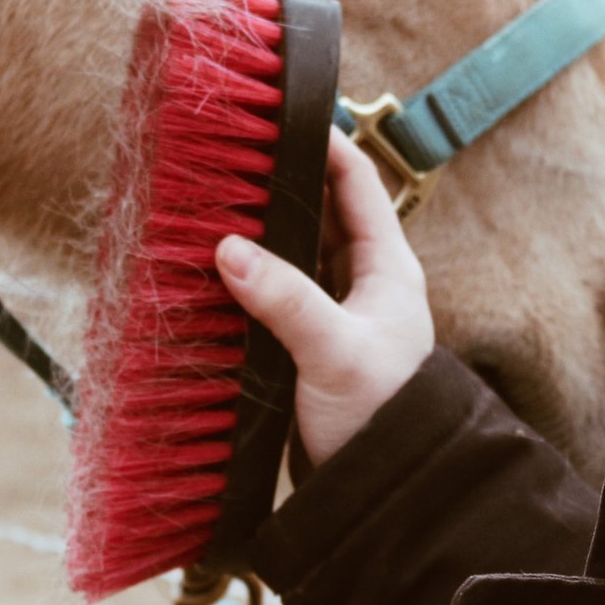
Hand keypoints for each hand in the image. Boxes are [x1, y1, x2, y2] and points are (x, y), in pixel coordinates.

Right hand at [216, 129, 434, 463]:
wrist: (383, 490)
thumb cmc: (380, 416)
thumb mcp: (334, 351)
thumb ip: (285, 298)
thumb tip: (229, 248)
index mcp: (388, 267)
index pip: (358, 182)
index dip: (325, 143)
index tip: (282, 114)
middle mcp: (365, 280)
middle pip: (322, 211)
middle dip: (281, 182)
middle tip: (233, 154)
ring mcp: (337, 310)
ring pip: (297, 249)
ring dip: (263, 228)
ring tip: (216, 198)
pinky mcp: (310, 341)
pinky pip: (280, 288)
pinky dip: (252, 271)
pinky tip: (217, 263)